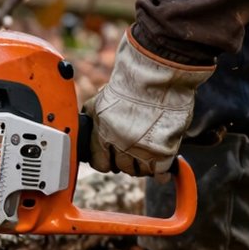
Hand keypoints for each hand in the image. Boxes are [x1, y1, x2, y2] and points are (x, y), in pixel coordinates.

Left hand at [85, 30, 213, 178]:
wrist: (154, 78)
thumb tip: (84, 134)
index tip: (111, 155)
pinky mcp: (164, 151)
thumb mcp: (98, 104)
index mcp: (102, 135)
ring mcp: (143, 150)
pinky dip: (160, 166)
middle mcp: (120, 146)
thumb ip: (91, 123)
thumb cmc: (128, 87)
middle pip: (121, 168)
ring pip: (140, 171)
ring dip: (143, 163)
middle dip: (124, 160)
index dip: (105, 160)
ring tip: (146, 148)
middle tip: (131, 148)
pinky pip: (160, 170)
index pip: (99, 164)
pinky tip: (159, 156)